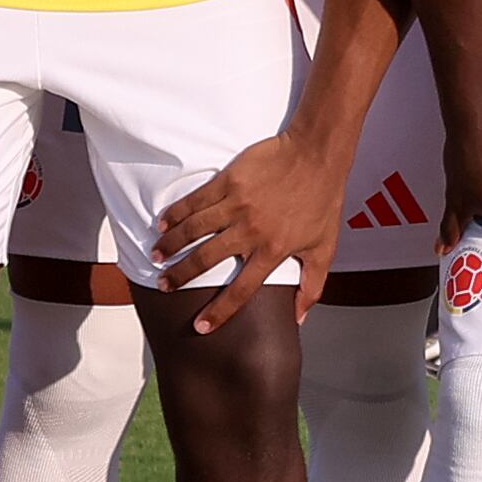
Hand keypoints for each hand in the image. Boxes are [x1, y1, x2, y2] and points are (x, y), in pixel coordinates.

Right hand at [152, 131, 349, 331]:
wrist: (318, 154)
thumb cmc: (323, 200)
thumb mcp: (324, 248)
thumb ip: (312, 286)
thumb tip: (299, 318)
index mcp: (274, 251)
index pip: (241, 290)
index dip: (219, 312)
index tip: (201, 327)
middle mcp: (251, 231)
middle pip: (207, 260)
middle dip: (181, 276)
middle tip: (164, 284)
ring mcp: (238, 205)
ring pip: (195, 230)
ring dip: (172, 245)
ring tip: (157, 257)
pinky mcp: (229, 181)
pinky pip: (196, 200)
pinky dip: (177, 213)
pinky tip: (163, 224)